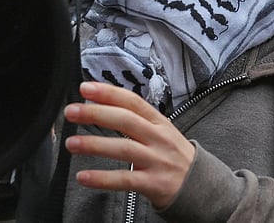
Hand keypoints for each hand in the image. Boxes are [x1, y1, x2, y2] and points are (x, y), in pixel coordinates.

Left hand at [63, 81, 195, 208]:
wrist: (202, 186)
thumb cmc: (174, 157)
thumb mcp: (162, 132)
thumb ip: (137, 121)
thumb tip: (102, 106)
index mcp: (159, 122)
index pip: (132, 102)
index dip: (108, 93)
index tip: (86, 87)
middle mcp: (159, 138)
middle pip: (125, 121)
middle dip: (96, 113)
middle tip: (72, 111)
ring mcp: (157, 161)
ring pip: (123, 148)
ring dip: (94, 144)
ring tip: (72, 143)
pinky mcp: (154, 184)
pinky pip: (125, 179)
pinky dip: (102, 178)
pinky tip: (83, 177)